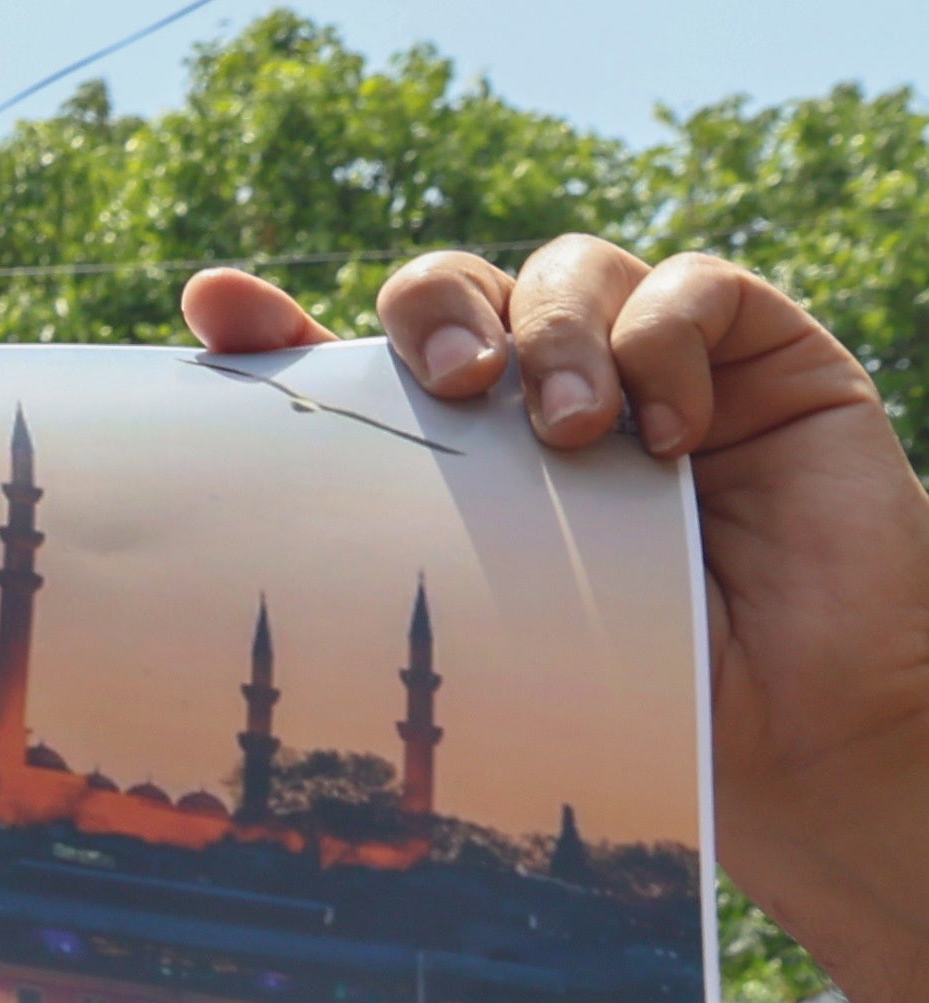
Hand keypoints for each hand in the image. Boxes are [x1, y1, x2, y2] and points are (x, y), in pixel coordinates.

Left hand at [182, 243, 928, 1002]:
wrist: (789, 734)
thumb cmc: (627, 692)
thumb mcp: (480, 627)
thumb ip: (381, 563)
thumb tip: (219, 555)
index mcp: (452, 455)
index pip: (353, 364)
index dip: (277, 324)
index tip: (213, 307)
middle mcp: (538, 392)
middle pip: (450, 288)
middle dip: (434, 312)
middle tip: (454, 389)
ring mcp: (644, 362)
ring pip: (567, 268)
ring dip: (554, 335)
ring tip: (571, 434)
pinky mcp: (755, 354)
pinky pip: (696, 288)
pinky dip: (667, 338)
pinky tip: (667, 434)